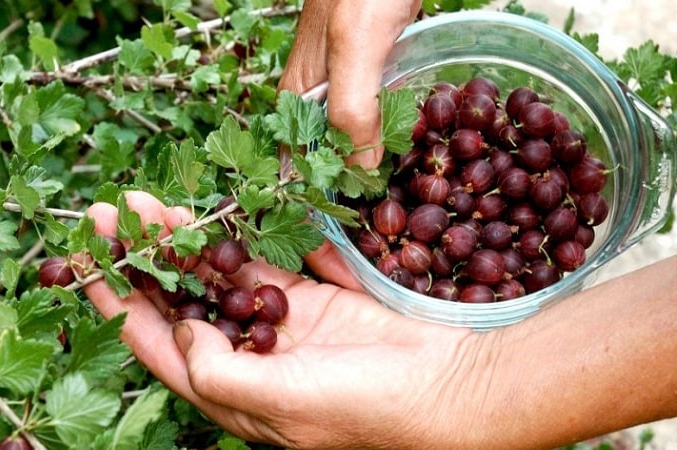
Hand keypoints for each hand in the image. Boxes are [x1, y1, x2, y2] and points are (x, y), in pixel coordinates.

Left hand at [82, 191, 484, 448]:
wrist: (448, 384)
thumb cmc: (367, 409)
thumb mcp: (284, 404)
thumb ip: (221, 374)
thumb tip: (181, 330)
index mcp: (230, 393)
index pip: (156, 346)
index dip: (120, 305)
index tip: (88, 266)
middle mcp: (245, 359)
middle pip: (178, 303)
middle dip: (143, 261)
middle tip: (110, 217)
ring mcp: (277, 326)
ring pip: (213, 277)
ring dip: (181, 243)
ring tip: (148, 205)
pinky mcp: (308, 299)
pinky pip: (260, 261)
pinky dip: (232, 239)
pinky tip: (205, 216)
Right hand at [276, 0, 420, 287]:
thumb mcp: (354, 45)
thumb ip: (350, 110)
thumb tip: (359, 179)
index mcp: (293, 104)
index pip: (287, 183)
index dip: (306, 230)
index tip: (336, 271)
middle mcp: (315, 109)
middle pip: (318, 181)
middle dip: (339, 227)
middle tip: (373, 270)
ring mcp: (346, 100)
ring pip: (349, 165)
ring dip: (367, 202)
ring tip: (396, 244)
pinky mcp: (376, 88)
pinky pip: (377, 140)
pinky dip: (391, 165)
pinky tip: (412, 185)